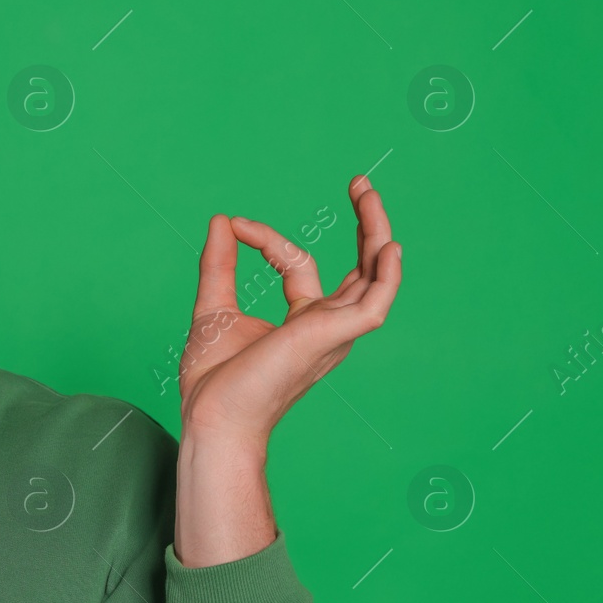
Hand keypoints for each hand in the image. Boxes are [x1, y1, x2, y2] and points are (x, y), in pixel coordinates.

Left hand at [178, 175, 401, 445]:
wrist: (212, 419)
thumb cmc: (214, 382)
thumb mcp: (213, 307)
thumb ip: (219, 265)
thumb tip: (222, 221)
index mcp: (303, 322)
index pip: (298, 264)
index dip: (267, 239)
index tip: (235, 225)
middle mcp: (326, 326)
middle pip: (360, 268)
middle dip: (365, 225)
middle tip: (359, 183)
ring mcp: (333, 333)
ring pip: (373, 277)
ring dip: (376, 233)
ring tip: (367, 192)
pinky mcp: (332, 337)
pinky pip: (375, 304)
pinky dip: (386, 276)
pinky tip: (389, 246)